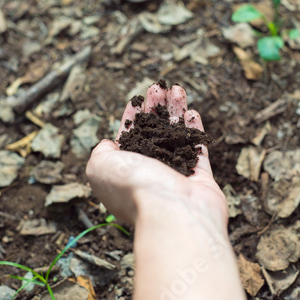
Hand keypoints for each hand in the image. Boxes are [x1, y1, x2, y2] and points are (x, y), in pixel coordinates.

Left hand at [85, 84, 227, 227]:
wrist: (173, 212)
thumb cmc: (135, 188)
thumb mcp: (99, 166)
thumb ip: (100, 152)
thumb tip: (110, 144)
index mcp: (124, 174)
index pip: (127, 140)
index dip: (131, 118)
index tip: (136, 100)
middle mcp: (149, 175)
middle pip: (153, 134)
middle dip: (155, 108)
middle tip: (159, 87)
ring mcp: (176, 176)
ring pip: (176, 137)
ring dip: (175, 111)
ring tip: (177, 89)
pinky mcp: (200, 178)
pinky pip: (198, 149)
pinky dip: (194, 130)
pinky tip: (191, 112)